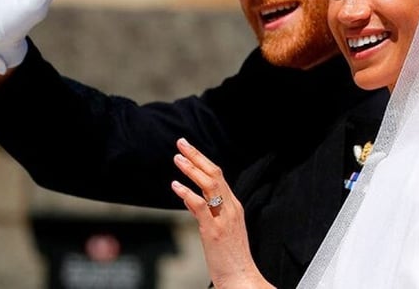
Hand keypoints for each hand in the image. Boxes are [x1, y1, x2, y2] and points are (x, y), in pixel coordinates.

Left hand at [171, 138, 274, 288]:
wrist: (242, 277)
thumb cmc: (231, 257)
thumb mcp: (220, 230)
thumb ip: (205, 212)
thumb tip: (189, 198)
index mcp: (234, 206)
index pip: (219, 176)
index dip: (203, 161)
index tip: (189, 150)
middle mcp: (231, 208)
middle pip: (215, 174)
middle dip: (197, 156)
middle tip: (181, 143)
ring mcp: (223, 218)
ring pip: (209, 185)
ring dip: (191, 169)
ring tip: (177, 159)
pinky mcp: (214, 230)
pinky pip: (200, 206)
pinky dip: (187, 193)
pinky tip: (176, 186)